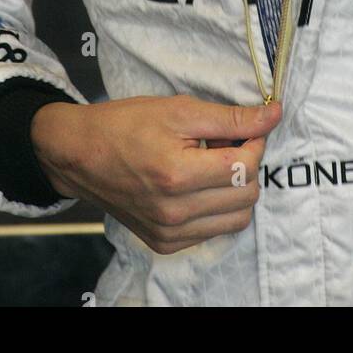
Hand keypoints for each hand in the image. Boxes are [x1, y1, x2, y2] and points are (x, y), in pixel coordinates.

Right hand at [30, 95, 281, 254]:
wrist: (80, 154)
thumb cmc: (125, 125)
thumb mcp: (179, 109)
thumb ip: (230, 118)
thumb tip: (272, 115)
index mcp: (178, 175)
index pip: (246, 166)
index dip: (255, 141)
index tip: (245, 127)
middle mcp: (175, 212)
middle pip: (247, 195)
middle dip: (247, 165)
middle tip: (225, 144)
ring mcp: (169, 232)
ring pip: (237, 219)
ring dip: (236, 189)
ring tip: (212, 164)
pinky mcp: (164, 243)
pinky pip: (213, 231)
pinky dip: (216, 208)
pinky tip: (197, 184)